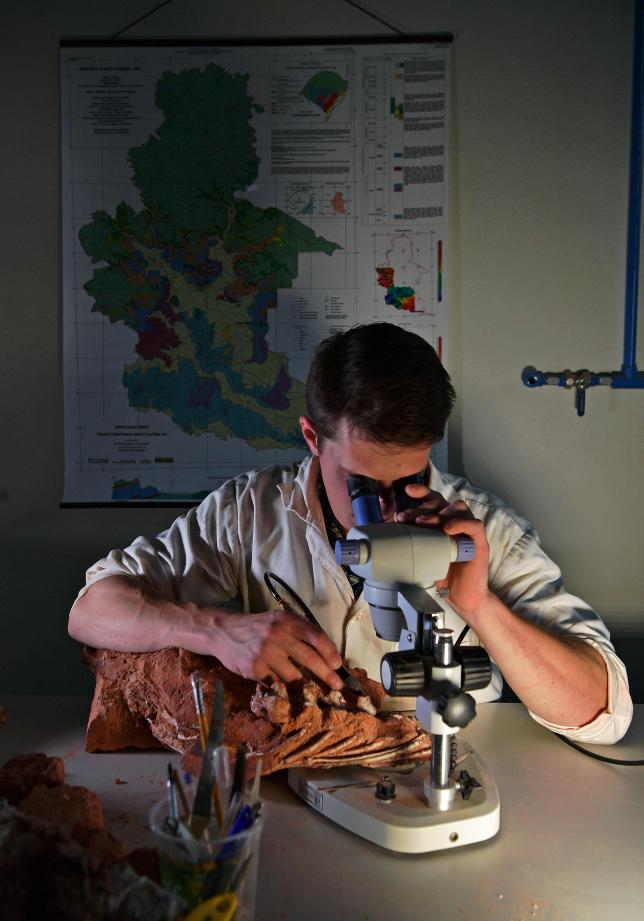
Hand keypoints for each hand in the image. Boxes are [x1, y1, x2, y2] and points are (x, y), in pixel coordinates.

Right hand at [212, 609, 344, 689]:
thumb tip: (326, 656)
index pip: (315, 635)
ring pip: (293, 676)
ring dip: (306, 686)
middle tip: (337, 686)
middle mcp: (277, 634)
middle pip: (308, 658)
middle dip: (326, 674)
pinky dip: (285, 689)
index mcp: (287, 621)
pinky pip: (276, 684)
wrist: (224, 632)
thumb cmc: (258, 628)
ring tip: (315, 693)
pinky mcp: (254, 669)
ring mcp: (265, 652)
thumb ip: (299, 633)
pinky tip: (290, 693)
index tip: (338, 665)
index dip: (329, 651)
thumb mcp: (279, 621)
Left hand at [394, 485, 490, 622]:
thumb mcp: (422, 556)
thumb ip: (411, 543)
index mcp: (443, 523)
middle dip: (421, 506)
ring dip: (438, 513)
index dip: (423, 492)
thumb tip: (387, 535)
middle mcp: (456, 523)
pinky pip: (474, 525)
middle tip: (405, 517)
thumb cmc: (442, 576)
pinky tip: (446, 529)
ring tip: (422, 522)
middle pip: (442, 502)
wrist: (462, 598)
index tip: (407, 491)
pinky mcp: (479, 544)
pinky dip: (460, 523)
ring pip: (458, 508)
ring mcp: (469, 533)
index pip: (434, 500)